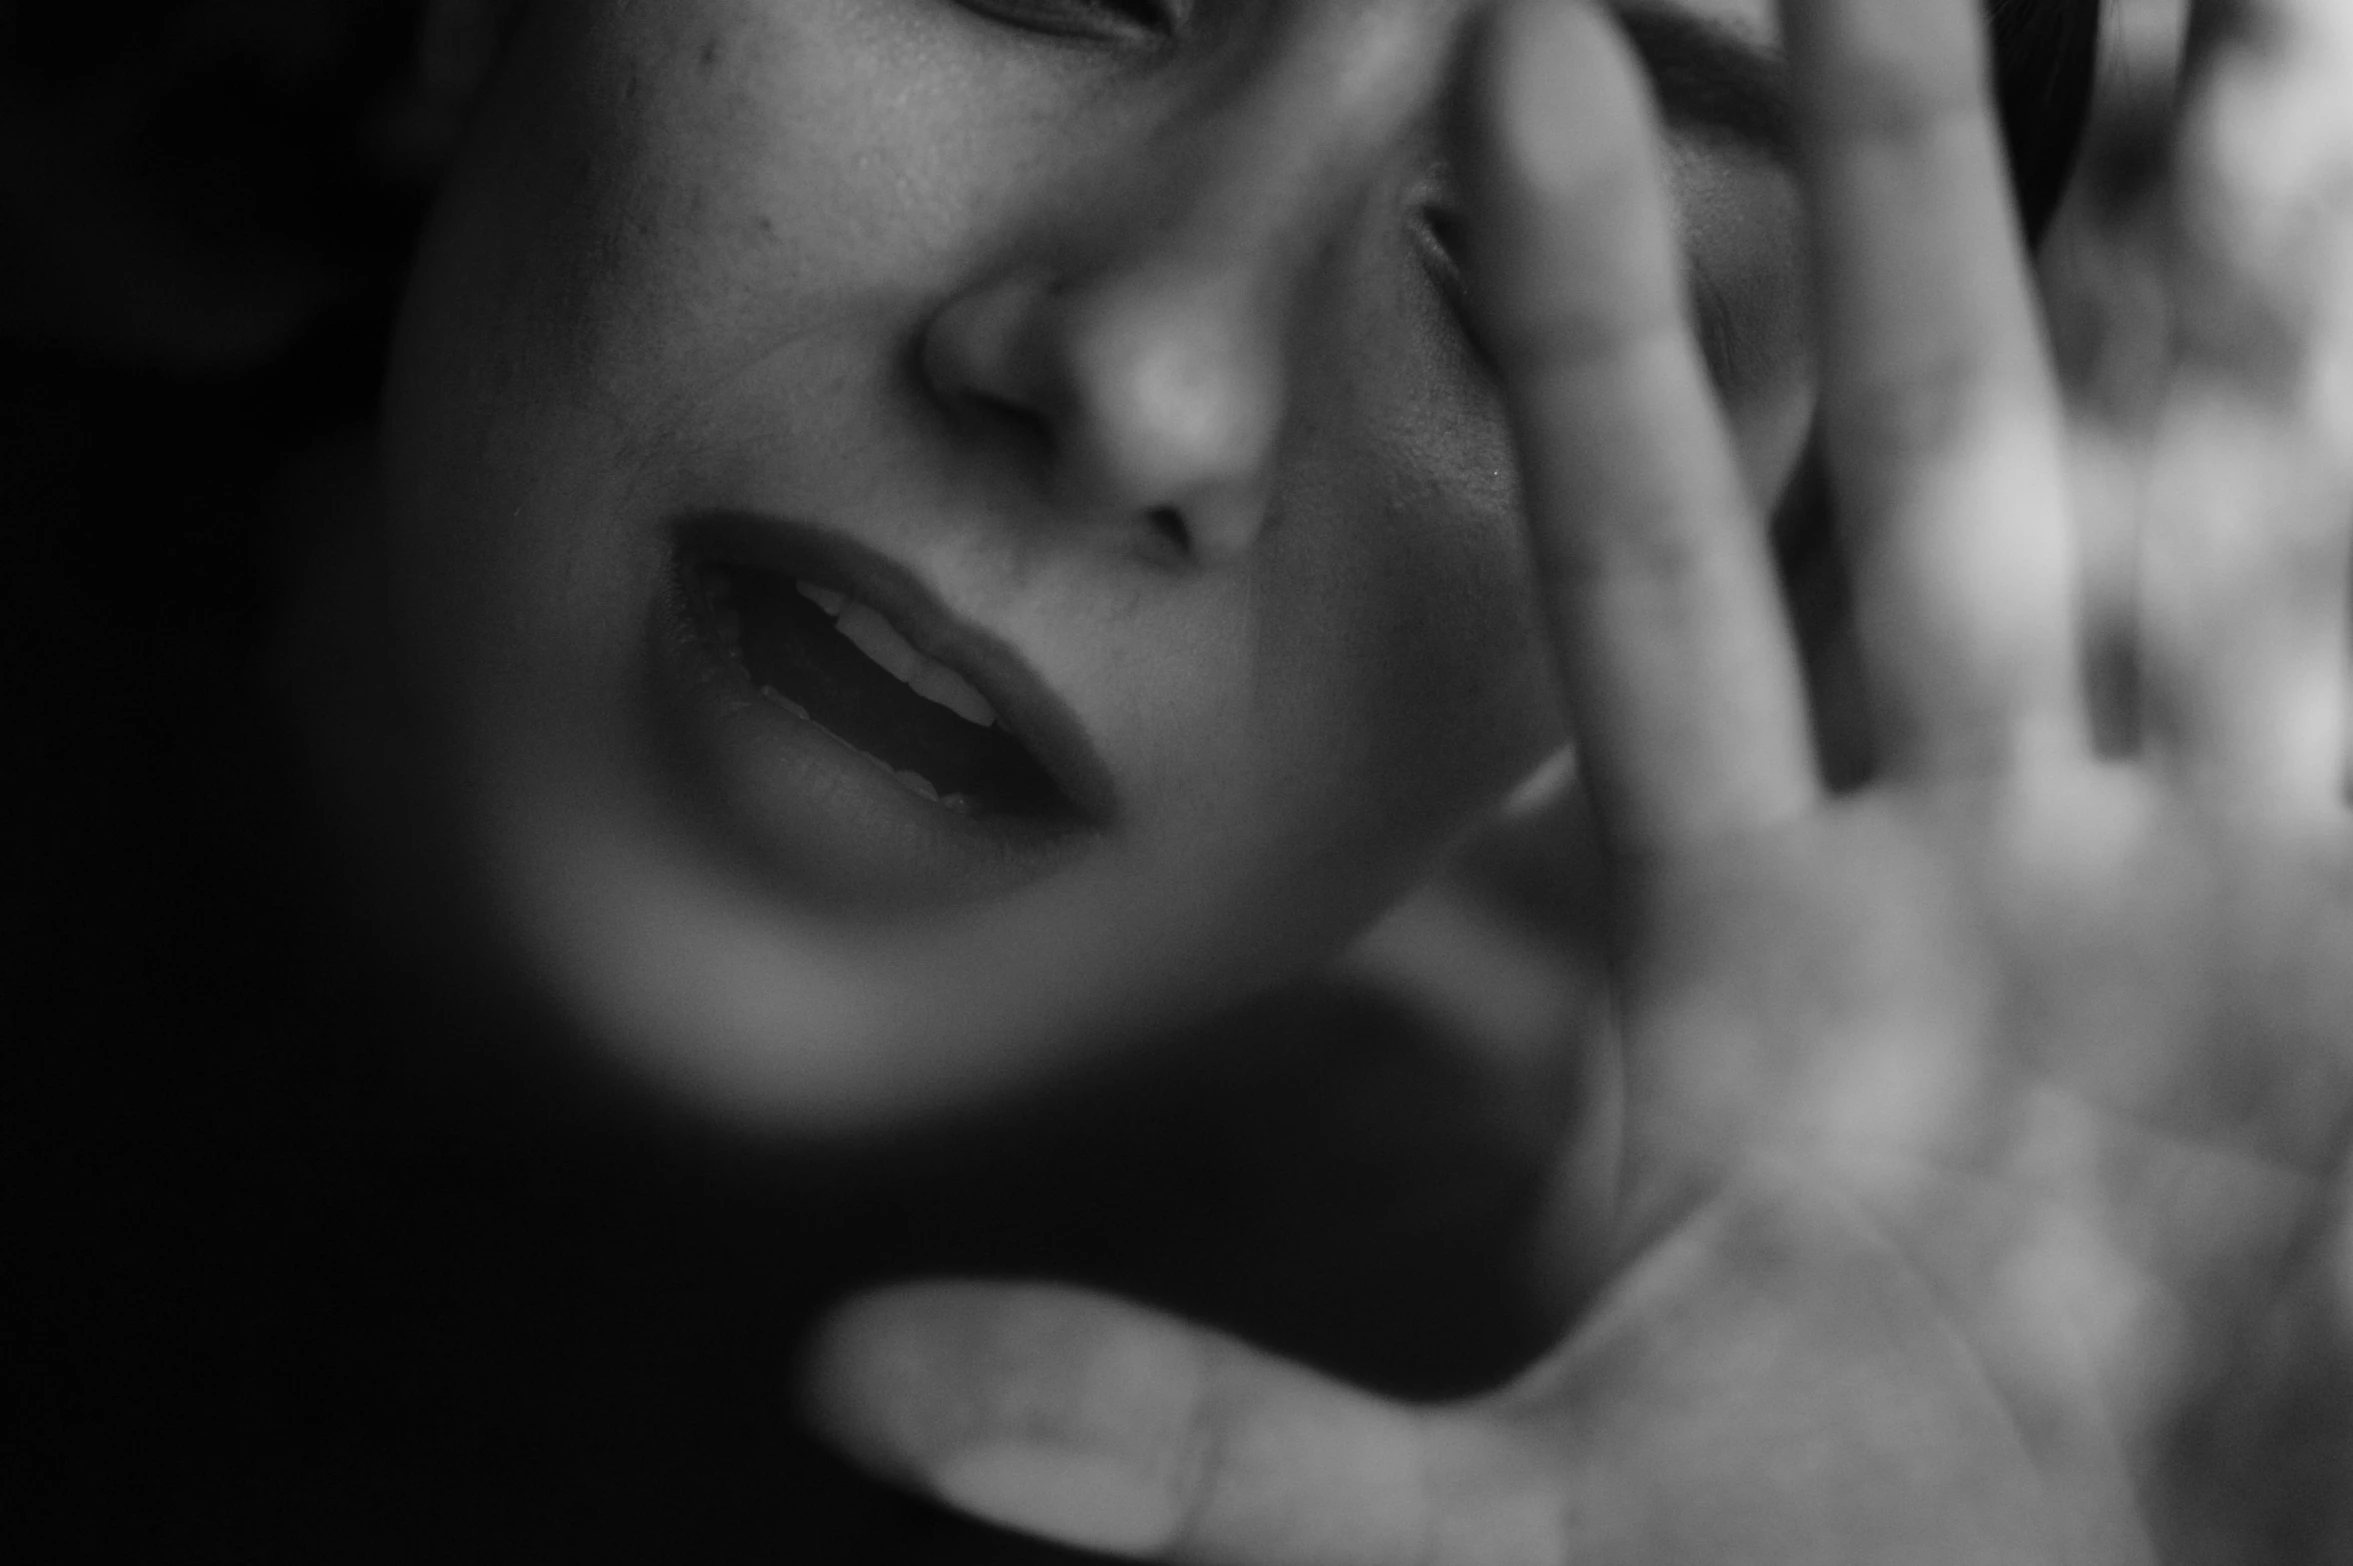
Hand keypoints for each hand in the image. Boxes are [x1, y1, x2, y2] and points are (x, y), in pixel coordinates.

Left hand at [801, 0, 2352, 1559]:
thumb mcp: (1525, 1538)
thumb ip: (1199, 1452)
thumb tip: (841, 1372)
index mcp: (1766, 950)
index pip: (1644, 561)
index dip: (1578, 317)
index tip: (1496, 48)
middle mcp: (1982, 855)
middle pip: (1913, 435)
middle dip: (1872, 167)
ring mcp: (2202, 860)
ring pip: (2179, 457)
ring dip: (2170, 209)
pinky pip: (2334, 566)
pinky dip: (2325, 356)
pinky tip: (2311, 121)